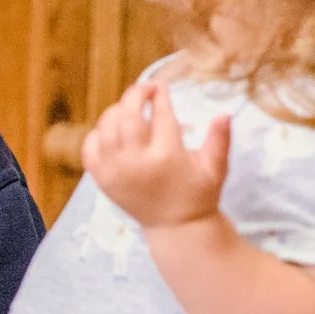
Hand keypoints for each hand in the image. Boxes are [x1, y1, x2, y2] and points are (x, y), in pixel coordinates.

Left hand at [81, 80, 230, 231]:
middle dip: (136, 95)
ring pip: (106, 128)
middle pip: (128, 115)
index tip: (161, 85)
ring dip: (116, 110)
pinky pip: (89, 148)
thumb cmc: (199, 195)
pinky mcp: (102, 180)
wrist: (176, 228)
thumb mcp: (216, 168)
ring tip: (129, 107)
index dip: (161, 96)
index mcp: (167, 156)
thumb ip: (220, 140)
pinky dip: (97, 134)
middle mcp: (137, 162)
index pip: (161, 115)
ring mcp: (115, 171)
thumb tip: (224, 114)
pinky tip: (111, 129)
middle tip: (145, 89)